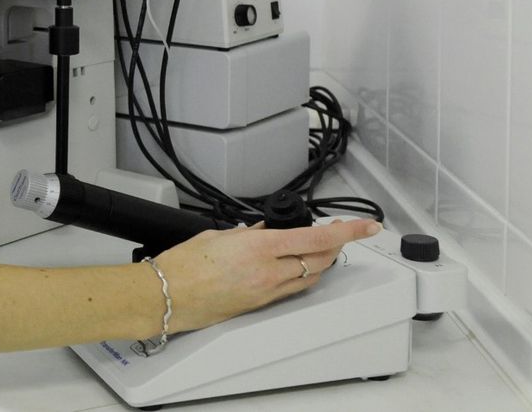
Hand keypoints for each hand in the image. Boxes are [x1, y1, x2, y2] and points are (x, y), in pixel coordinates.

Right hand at [152, 218, 380, 333]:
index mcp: (258, 248)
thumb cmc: (182, 266)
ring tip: (322, 246)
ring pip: (310, 276)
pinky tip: (298, 266)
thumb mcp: (218, 235)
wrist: (167, 297)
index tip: (365, 226)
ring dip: (321, 261)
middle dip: (335, 245)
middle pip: (320, 259)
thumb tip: (262, 231)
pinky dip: (303, 275)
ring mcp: (266, 292)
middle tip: (341, 231)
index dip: (347, 232)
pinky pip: (293, 289)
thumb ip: (247, 233)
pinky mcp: (260, 305)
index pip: (316, 239)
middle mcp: (268, 272)